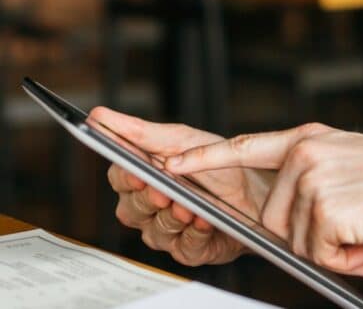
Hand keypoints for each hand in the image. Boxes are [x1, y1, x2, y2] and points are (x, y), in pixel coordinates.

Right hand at [91, 107, 271, 266]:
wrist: (260, 187)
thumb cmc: (218, 162)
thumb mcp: (182, 140)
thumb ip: (140, 132)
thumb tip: (99, 115)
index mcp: (144, 177)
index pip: (120, 179)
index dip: (125, 177)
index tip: (134, 170)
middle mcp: (150, 208)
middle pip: (132, 210)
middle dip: (148, 199)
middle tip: (162, 190)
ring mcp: (169, 231)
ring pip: (155, 231)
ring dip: (172, 217)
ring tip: (188, 205)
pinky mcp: (190, 251)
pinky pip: (184, 248)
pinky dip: (194, 234)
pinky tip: (203, 220)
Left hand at [165, 123, 362, 276]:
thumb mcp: (348, 170)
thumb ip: (308, 185)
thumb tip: (280, 224)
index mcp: (309, 140)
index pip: (244, 147)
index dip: (203, 159)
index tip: (168, 165)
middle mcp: (305, 153)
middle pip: (271, 218)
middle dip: (306, 238)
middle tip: (351, 231)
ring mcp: (313, 178)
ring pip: (293, 240)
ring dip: (330, 250)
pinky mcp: (325, 207)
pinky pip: (317, 254)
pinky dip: (344, 259)